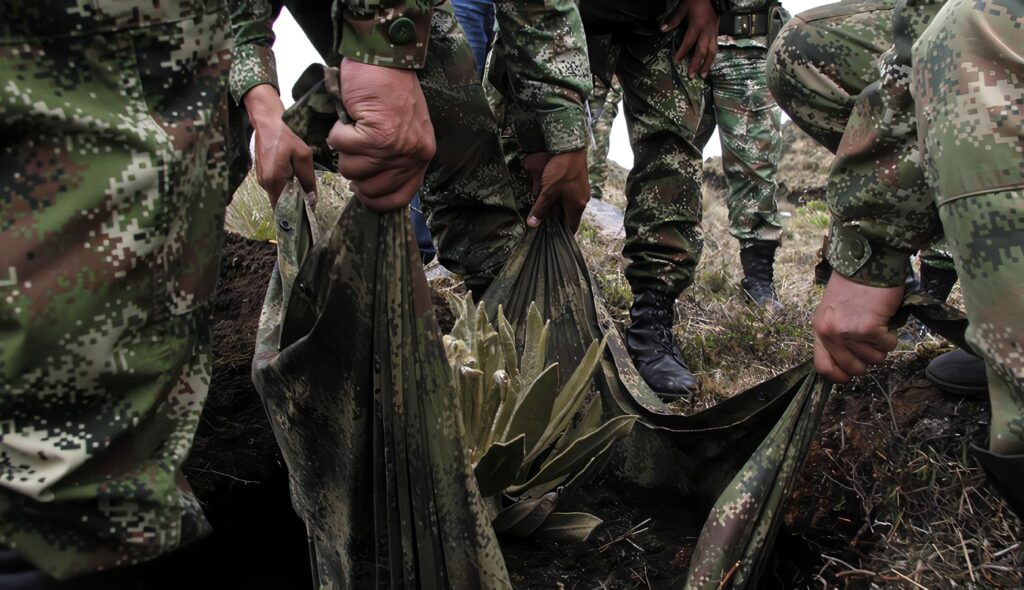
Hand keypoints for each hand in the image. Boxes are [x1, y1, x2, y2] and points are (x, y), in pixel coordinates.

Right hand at [244, 84, 316, 207]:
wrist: (268, 122)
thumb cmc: (286, 135)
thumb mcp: (303, 156)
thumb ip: (307, 179)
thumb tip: (312, 199)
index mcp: (274, 179)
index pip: (284, 207)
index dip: (296, 213)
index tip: (308, 215)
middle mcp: (264, 182)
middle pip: (281, 202)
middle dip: (294, 204)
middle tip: (309, 203)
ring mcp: (261, 178)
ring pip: (278, 194)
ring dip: (290, 194)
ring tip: (303, 189)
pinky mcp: (261, 173)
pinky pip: (274, 186)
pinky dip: (284, 186)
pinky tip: (294, 179)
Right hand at [327, 59, 435, 211]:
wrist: (385, 57)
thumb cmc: (390, 89)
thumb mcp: (404, 129)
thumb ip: (395, 158)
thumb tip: (368, 186)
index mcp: (421, 157)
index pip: (398, 199)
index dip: (374, 198)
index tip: (361, 186)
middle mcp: (412, 156)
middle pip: (369, 189)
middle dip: (354, 169)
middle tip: (356, 145)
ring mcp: (395, 147)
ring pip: (351, 170)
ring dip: (344, 148)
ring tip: (354, 126)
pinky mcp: (376, 134)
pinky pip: (341, 146)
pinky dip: (337, 131)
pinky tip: (349, 117)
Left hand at [522, 150, 589, 232]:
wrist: (571, 146)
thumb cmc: (561, 169)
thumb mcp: (548, 190)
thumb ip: (540, 208)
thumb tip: (532, 225)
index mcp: (577, 206)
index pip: (571, 227)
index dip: (561, 233)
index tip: (549, 235)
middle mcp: (582, 200)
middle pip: (569, 216)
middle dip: (556, 218)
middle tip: (543, 220)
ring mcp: (582, 190)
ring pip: (568, 205)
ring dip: (557, 206)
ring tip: (544, 205)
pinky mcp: (579, 182)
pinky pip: (570, 195)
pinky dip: (561, 197)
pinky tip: (551, 192)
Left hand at [659, 0, 718, 78]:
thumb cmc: (698, 0)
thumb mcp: (684, 7)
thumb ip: (674, 19)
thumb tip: (662, 29)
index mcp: (697, 25)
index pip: (688, 42)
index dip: (682, 53)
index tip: (677, 61)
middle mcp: (707, 31)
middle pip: (702, 51)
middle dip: (696, 64)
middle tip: (692, 76)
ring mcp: (713, 32)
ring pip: (712, 51)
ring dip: (707, 64)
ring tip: (703, 74)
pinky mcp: (717, 32)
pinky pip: (716, 47)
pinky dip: (712, 57)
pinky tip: (709, 62)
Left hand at [812, 273, 903, 382]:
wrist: (867, 262)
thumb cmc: (853, 284)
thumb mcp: (833, 311)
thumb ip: (835, 334)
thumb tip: (849, 360)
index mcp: (820, 329)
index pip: (823, 367)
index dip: (838, 376)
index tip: (849, 375)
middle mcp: (831, 333)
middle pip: (853, 368)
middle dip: (867, 359)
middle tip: (872, 341)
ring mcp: (848, 332)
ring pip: (874, 359)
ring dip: (881, 345)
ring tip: (878, 324)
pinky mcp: (868, 328)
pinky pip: (887, 345)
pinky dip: (891, 335)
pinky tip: (885, 319)